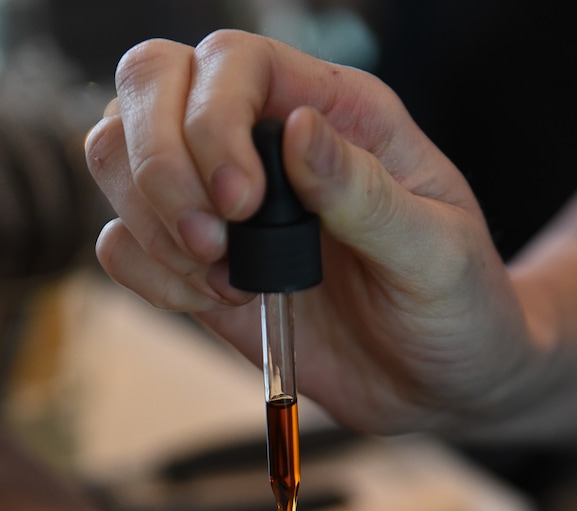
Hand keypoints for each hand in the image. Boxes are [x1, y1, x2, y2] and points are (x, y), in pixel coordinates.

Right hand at [85, 31, 530, 435]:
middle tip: (214, 243)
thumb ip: (366, 194)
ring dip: (151, 222)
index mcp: (335, 113)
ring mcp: (222, 206)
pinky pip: (123, 243)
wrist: (442, 383)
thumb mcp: (437, 252)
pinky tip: (212, 300)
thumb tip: (298, 133)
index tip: (241, 204)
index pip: (231, 61)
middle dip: (159, 166)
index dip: (211, 121)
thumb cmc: (459, 307)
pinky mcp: (201, 266)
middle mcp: (265, 145)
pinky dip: (148, 272)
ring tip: (223, 278)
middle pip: (150, 86)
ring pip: (117, 157)